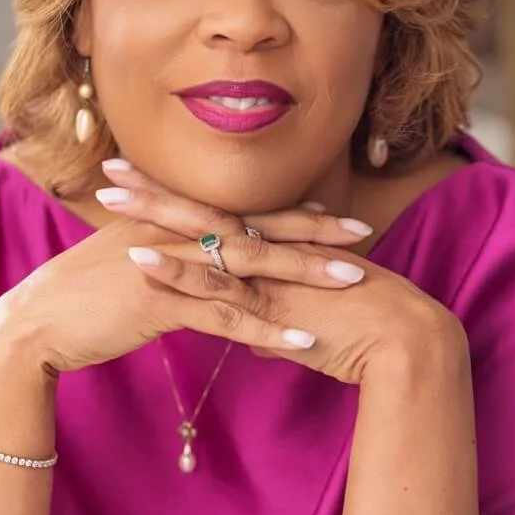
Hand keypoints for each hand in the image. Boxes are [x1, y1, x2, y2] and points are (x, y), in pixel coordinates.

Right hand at [0, 170, 370, 379]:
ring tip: (354, 281)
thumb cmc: (80, 301)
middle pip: (256, 228)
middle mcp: (173, 232)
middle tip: (362, 234)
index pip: (239, 213)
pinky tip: (305, 340)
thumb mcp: (128, 269)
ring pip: (250, 266)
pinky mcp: (161, 300)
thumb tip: (200, 272)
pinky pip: (226, 315)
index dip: (286, 215)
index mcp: (168, 222)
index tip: (331, 217)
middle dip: (312, 232)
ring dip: (305, 274)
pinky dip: (268, 328)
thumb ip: (167, 262)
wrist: (34, 325)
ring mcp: (168, 263)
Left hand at [98, 162, 462, 385]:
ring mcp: (268, 274)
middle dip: (155, 192)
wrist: (406, 346)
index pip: (217, 218)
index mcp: (275, 254)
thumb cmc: (365, 340)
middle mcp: (269, 253)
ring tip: (108, 199)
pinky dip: (177, 271)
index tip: (141, 184)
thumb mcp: (310, 331)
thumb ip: (278, 330)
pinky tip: (139, 260)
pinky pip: (216, 286)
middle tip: (111, 167)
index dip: (178, 202)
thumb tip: (257, 342)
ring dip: (152, 218)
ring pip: (201, 238)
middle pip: (202, 214)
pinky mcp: (269, 302)